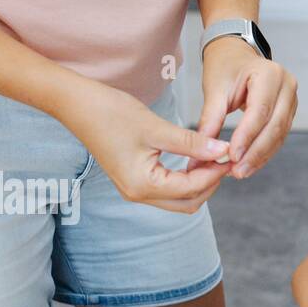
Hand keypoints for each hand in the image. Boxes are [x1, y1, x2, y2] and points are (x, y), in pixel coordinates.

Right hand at [59, 81, 231, 213]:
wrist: (75, 104)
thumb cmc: (110, 112)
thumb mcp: (156, 128)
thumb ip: (191, 143)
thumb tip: (222, 151)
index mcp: (143, 185)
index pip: (192, 188)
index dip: (215, 172)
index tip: (231, 154)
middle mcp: (138, 195)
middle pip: (188, 202)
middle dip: (210, 183)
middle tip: (225, 159)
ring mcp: (134, 190)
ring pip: (179, 198)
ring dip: (199, 182)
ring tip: (212, 157)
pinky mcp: (133, 181)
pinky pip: (167, 190)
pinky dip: (185, 179)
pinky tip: (195, 158)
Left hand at [193, 36, 297, 178]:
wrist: (236, 54)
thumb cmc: (225, 67)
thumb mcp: (214, 90)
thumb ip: (210, 122)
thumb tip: (200, 156)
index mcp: (269, 74)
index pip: (260, 111)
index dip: (247, 137)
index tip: (232, 157)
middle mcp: (286, 86)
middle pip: (274, 127)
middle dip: (255, 152)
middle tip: (237, 171)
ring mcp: (291, 100)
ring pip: (279, 136)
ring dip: (260, 157)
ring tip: (240, 171)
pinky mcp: (288, 112)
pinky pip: (278, 137)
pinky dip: (264, 152)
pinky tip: (249, 164)